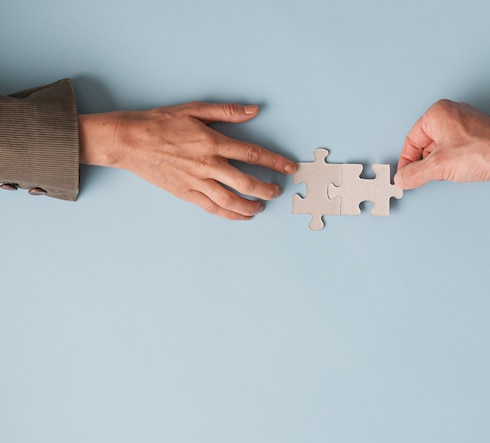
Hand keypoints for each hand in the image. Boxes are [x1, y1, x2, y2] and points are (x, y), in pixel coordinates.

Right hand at [78, 102, 295, 220]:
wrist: (129, 141)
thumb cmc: (159, 123)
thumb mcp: (193, 109)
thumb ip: (226, 112)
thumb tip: (254, 110)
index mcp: (211, 142)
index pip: (251, 154)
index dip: (274, 162)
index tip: (289, 168)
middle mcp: (207, 164)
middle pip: (246, 182)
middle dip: (267, 189)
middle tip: (277, 190)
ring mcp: (196, 182)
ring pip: (231, 201)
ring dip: (252, 206)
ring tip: (262, 207)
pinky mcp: (186, 194)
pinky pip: (214, 210)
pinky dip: (232, 216)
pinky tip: (243, 216)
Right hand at [394, 100, 489, 189]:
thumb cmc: (483, 151)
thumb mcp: (439, 167)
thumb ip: (414, 174)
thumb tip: (401, 179)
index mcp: (437, 113)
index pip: (411, 140)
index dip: (406, 161)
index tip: (404, 177)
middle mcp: (450, 114)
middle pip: (424, 145)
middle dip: (423, 164)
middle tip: (424, 179)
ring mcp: (464, 125)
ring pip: (438, 149)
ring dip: (438, 166)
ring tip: (447, 174)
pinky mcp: (475, 136)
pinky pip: (453, 151)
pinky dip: (450, 164)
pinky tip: (458, 172)